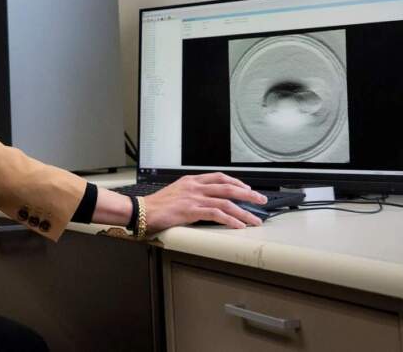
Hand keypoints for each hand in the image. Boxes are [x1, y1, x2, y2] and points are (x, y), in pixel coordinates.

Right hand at [143, 172, 267, 231]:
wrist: (141, 210)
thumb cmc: (155, 205)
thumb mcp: (175, 193)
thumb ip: (191, 195)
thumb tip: (204, 203)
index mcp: (191, 181)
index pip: (219, 177)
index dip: (236, 182)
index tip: (247, 188)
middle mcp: (194, 186)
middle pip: (228, 187)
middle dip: (248, 194)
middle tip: (260, 200)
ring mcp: (193, 198)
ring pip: (226, 202)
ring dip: (243, 211)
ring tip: (254, 219)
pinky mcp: (191, 210)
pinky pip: (216, 214)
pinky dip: (230, 220)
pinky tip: (238, 225)